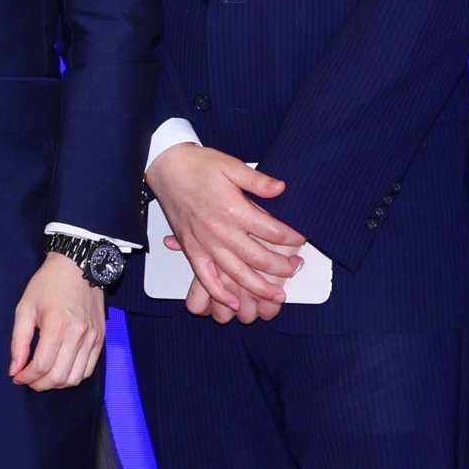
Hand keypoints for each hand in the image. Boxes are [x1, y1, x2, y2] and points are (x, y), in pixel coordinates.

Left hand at [8, 252, 107, 390]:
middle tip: (28, 379)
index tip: (17, 377)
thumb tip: (14, 369)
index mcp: (56, 325)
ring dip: (56, 384)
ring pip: (75, 378)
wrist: (78, 266)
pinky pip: (88, 369)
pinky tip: (60, 370)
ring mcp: (92, 338)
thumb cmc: (48, 285)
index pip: (42, 366)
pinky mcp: (100, 338)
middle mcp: (77, 334)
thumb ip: (19, 341)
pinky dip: (73, 376)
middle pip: (59, 377)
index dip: (26, 377)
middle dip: (39, 384)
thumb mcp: (25, 308)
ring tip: (43, 376)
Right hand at [148, 141, 305, 323]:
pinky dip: (219, 293)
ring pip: (236, 274)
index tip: (301, 239)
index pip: (271, 230)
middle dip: (281, 267)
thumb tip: (281, 189)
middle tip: (294, 269)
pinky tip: (234, 302)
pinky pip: (205, 278)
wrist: (166, 167)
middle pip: (258, 257)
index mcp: (233, 209)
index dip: (291, 237)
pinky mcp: (191, 250)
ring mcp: (204, 244)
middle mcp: (220, 231)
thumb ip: (257, 180)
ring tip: (276, 296)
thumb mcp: (231, 165)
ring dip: (258, 288)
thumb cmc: (197, 166)